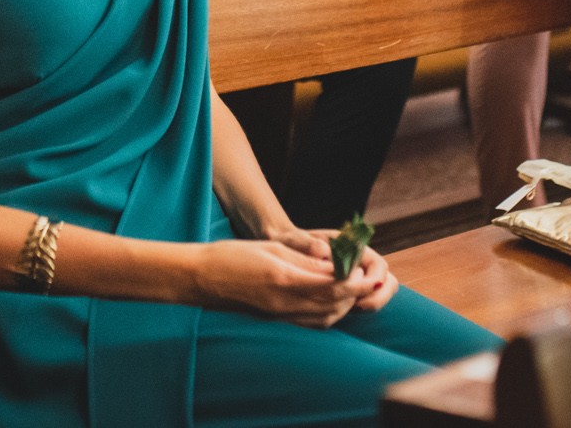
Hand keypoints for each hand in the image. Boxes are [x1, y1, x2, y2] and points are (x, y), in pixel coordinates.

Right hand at [190, 239, 379, 328]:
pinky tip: (330, 303)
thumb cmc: (233, 256)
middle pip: (332, 305)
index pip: (331, 286)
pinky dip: (327, 314)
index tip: (368, 274)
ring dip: (342, 306)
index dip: (354, 282)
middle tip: (365, 281)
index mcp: (284, 280)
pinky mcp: (276, 320)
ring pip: (324, 318)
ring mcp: (280, 315)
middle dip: (353, 295)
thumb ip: (305, 259)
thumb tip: (334, 265)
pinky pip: (310, 323)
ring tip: (351, 290)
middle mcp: (285, 303)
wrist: (202, 278)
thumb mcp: (272, 249)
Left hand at [262, 225, 391, 313]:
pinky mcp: (348, 292)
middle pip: (386, 284)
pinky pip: (360, 304)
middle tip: (357, 307)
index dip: (374, 281)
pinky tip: (336, 313)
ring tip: (348, 311)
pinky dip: (353, 310)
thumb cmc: (292, 242)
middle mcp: (361, 264)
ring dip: (367, 305)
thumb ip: (308, 244)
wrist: (286, 250)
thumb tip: (322, 251)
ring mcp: (357, 279)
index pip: (379, 267)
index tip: (358, 290)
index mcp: (355, 248)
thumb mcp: (296, 239)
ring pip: (375, 295)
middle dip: (377, 298)